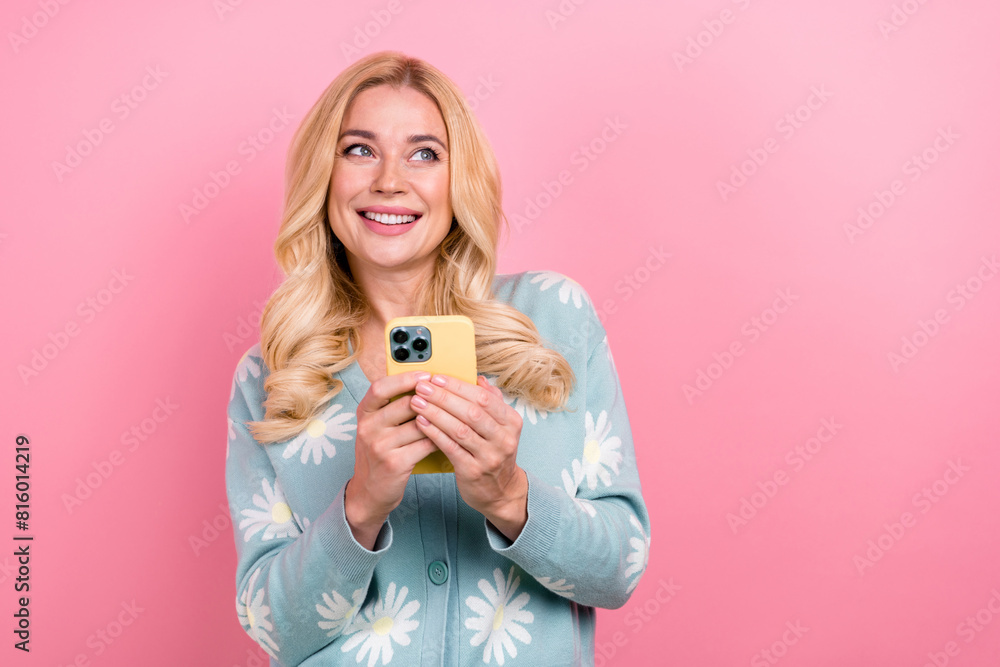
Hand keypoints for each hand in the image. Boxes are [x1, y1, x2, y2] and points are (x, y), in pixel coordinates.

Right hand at [345, 370, 438, 549]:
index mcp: (364, 413)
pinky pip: (425, 444)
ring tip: (455, 415)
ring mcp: (380, 446)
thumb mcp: (378, 427)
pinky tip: (450, 436)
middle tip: (450, 395)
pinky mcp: (394, 463)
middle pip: (405, 404)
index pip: (380, 387)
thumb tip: (426, 384)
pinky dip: (441, 439)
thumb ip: (394, 407)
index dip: (404, 378)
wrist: (370, 493)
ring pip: (420, 424)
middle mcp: (368, 427)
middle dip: (431, 399)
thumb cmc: (381, 453)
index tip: (426, 374)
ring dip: (440, 420)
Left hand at [410, 374, 527, 540]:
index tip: (437, 378)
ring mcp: (490, 457)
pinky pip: (451, 448)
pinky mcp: (473, 471)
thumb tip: (478, 379)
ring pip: (460, 429)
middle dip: (444, 397)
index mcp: (512, 422)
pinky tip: (421, 423)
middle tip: (422, 387)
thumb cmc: (494, 453)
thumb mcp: (501, 428)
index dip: (458, 386)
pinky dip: (435, 433)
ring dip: (435, 413)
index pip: (484, 398)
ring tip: (416, 402)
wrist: (501, 492)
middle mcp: (504, 439)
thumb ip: (492, 402)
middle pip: (472, 412)